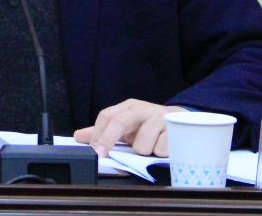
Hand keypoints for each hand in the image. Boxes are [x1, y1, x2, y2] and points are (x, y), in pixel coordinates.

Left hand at [73, 99, 187, 156]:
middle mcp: (143, 109)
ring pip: (141, 144)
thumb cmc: (150, 125)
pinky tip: (164, 146)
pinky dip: (160, 153)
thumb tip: (79, 137)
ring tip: (151, 146)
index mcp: (129, 107)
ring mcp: (160, 118)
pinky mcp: (175, 129)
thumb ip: (104, 131)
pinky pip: (160, 150)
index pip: (107, 116)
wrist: (183, 121)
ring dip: (144, 151)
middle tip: (102, 155)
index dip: (98, 134)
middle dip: (108, 140)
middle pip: (119, 122)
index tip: (94, 151)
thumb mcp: (127, 125)